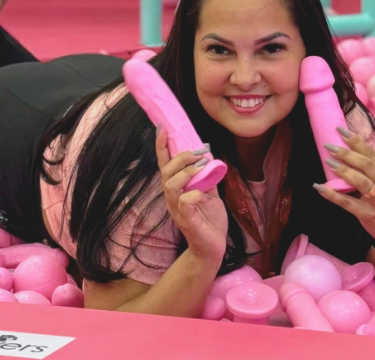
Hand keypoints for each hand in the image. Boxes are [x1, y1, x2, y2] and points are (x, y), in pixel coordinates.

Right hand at [154, 125, 227, 260]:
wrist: (212, 247)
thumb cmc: (209, 220)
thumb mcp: (210, 193)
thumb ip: (205, 177)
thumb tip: (208, 157)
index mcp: (176, 189)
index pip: (165, 165)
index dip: (162, 147)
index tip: (162, 128)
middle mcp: (172, 198)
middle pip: (166, 171)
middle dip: (180, 158)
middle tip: (197, 153)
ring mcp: (177, 209)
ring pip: (170, 184)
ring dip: (186, 173)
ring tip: (200, 168)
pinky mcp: (187, 220)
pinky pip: (185, 202)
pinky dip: (194, 194)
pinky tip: (203, 195)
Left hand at [313, 127, 374, 246]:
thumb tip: (352, 148)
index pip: (373, 154)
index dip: (356, 141)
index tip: (341, 131)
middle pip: (366, 165)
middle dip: (347, 153)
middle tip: (330, 146)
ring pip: (359, 182)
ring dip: (342, 170)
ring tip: (328, 161)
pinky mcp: (368, 214)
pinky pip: (347, 203)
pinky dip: (332, 195)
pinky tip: (320, 187)